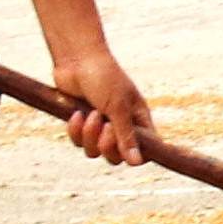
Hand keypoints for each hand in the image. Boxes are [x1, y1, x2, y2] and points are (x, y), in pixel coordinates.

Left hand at [47, 40, 151, 164]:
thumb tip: (137, 163)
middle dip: (108, 145)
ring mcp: (100, 127)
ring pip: (95, 151)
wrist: (76, 60)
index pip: (147, 148)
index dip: (139, 156)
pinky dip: (76, 130)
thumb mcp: (118, 108)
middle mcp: (121, 126)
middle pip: (117, 156)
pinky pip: (78, 142)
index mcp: (138, 120)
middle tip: (106, 127)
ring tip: (90, 115)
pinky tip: (76, 113)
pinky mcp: (81, 125)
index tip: (127, 154)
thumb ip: (126, 136)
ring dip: (90, 136)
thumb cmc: (104, 78)